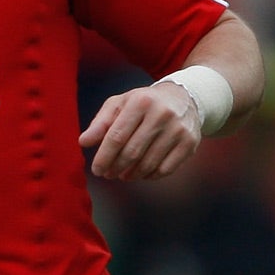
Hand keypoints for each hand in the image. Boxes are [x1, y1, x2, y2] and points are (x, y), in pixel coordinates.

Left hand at [81, 80, 201, 181]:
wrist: (183, 97)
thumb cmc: (144, 103)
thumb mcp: (120, 104)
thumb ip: (100, 122)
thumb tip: (83, 142)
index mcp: (140, 102)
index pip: (116, 137)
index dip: (104, 157)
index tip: (97, 169)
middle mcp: (162, 114)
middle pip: (132, 153)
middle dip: (116, 168)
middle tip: (108, 174)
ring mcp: (178, 129)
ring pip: (148, 164)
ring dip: (132, 175)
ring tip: (124, 174)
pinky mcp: (190, 142)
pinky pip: (166, 169)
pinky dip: (151, 176)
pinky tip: (143, 173)